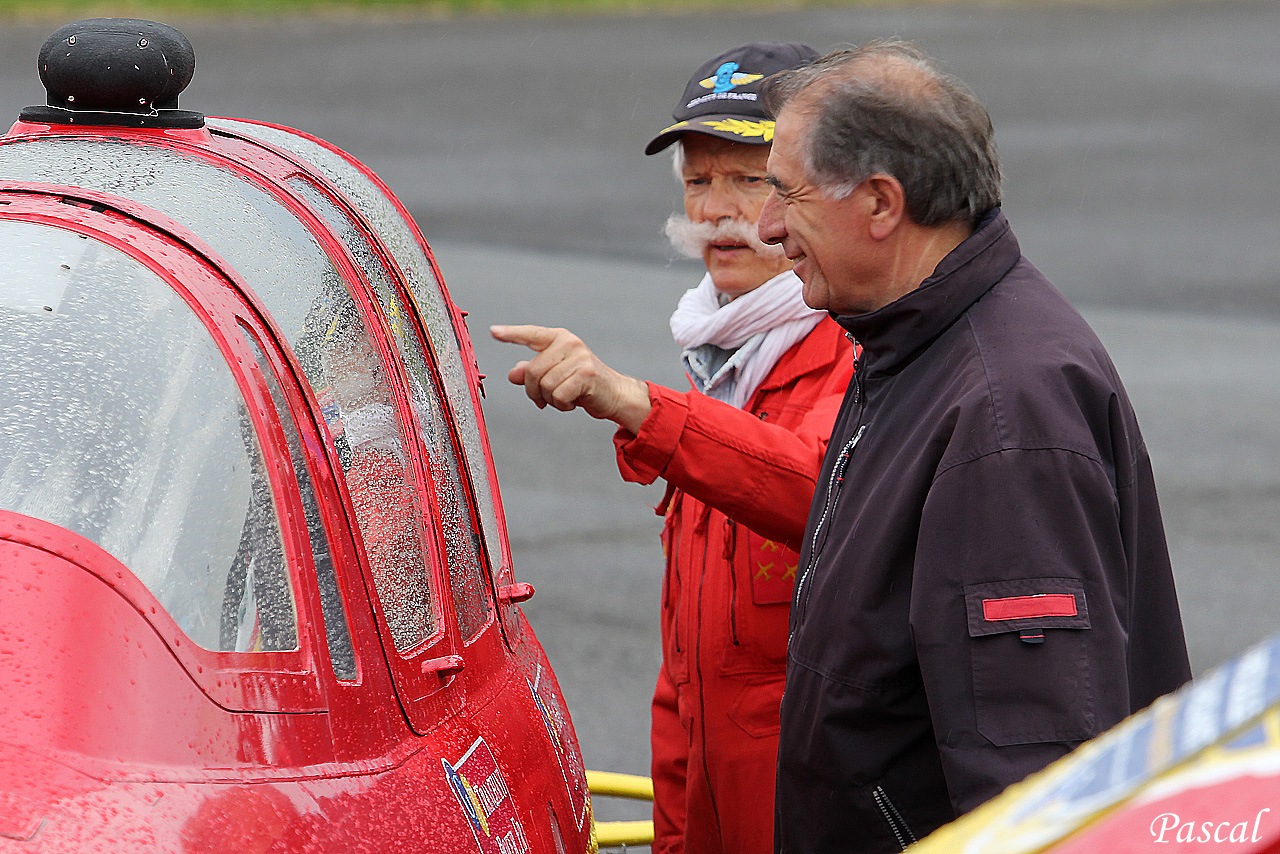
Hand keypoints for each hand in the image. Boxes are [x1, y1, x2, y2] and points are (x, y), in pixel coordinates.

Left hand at [490, 324, 650, 432]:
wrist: (614, 394)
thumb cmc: (583, 383)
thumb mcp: (555, 375)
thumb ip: (533, 372)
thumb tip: (512, 374)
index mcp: (559, 338)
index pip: (531, 334)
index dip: (511, 334)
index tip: (493, 332)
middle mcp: (569, 343)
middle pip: (532, 371)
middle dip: (534, 391)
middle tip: (544, 399)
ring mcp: (579, 357)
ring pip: (545, 385)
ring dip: (550, 400)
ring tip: (563, 399)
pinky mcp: (586, 373)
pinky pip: (558, 395)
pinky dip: (561, 405)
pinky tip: (572, 403)